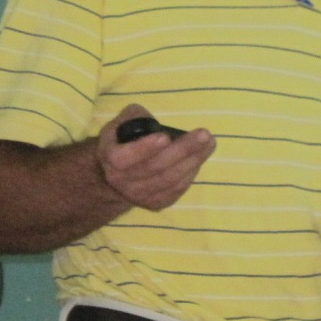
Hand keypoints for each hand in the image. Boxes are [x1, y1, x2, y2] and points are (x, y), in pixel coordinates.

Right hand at [96, 105, 215, 210]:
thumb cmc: (123, 141)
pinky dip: (190, 173)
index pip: (124, 158)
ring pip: (169, 180)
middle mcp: (122, 181)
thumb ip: (135, 117)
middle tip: (204, 135)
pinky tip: (201, 157)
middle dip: (182, 151)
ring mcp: (139, 195)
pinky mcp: (155, 203)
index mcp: (111, 158)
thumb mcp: (121, 123)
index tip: (165, 137)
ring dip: (193, 161)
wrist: (118, 175)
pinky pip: (176, 189)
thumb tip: (153, 122)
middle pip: (155, 168)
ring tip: (209, 143)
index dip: (145, 148)